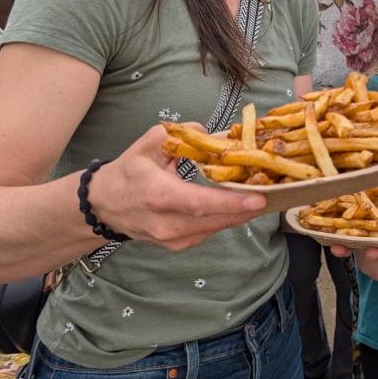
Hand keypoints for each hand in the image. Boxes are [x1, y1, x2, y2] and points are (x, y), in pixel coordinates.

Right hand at [87, 124, 268, 251]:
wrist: (103, 205)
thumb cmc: (128, 172)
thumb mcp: (149, 144)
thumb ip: (182, 133)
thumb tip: (212, 134)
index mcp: (158, 195)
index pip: (200, 203)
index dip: (231, 203)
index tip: (258, 199)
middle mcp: (165, 223)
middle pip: (215, 220)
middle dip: (247, 208)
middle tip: (274, 193)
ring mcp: (171, 239)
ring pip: (216, 228)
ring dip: (241, 214)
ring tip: (263, 195)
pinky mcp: (177, 245)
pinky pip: (209, 232)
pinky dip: (226, 219)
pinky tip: (240, 205)